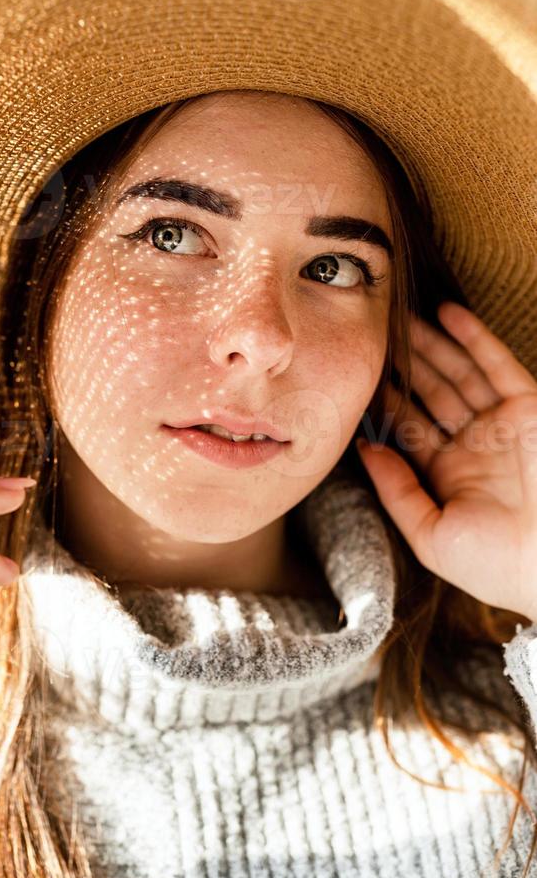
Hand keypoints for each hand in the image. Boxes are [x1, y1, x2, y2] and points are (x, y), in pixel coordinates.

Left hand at [357, 301, 536, 621]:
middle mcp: (474, 445)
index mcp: (448, 475)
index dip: (384, 399)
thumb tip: (365, 449)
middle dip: (405, 364)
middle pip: (431, 393)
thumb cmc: (494, 564)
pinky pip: (498, 365)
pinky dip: (474, 337)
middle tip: (375, 332)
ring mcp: (502, 425)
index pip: (409, 426)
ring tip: (400, 317)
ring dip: (432, 345)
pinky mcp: (530, 409)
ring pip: (459, 373)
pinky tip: (447, 312)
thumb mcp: (430, 533)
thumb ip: (396, 491)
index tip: (358, 373)